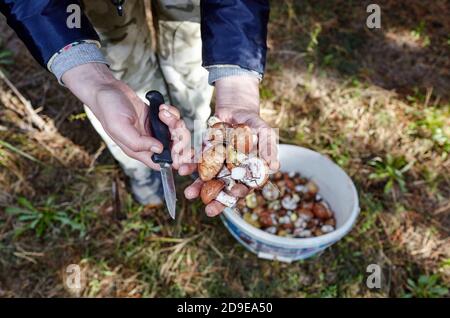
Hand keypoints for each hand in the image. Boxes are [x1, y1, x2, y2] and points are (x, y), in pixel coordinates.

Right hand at [63, 63, 194, 174]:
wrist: (106, 89)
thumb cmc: (108, 109)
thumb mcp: (120, 127)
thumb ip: (138, 142)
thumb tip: (159, 150)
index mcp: (138, 151)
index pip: (162, 163)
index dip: (175, 159)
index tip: (179, 147)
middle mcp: (148, 143)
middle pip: (175, 148)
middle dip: (179, 136)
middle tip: (172, 125)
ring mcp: (154, 130)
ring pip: (177, 133)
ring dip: (175, 122)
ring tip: (162, 112)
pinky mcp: (158, 118)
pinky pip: (174, 119)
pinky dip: (172, 113)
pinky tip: (161, 107)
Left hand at [184, 75, 278, 216]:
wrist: (236, 110)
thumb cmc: (254, 124)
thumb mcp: (264, 133)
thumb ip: (269, 148)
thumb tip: (275, 166)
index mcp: (247, 173)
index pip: (244, 187)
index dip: (239, 193)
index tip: (233, 194)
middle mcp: (231, 173)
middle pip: (224, 190)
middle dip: (216, 201)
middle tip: (208, 210)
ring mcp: (216, 166)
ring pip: (207, 181)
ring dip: (197, 188)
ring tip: (189, 194)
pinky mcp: (204, 157)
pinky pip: (195, 164)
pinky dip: (189, 167)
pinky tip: (182, 170)